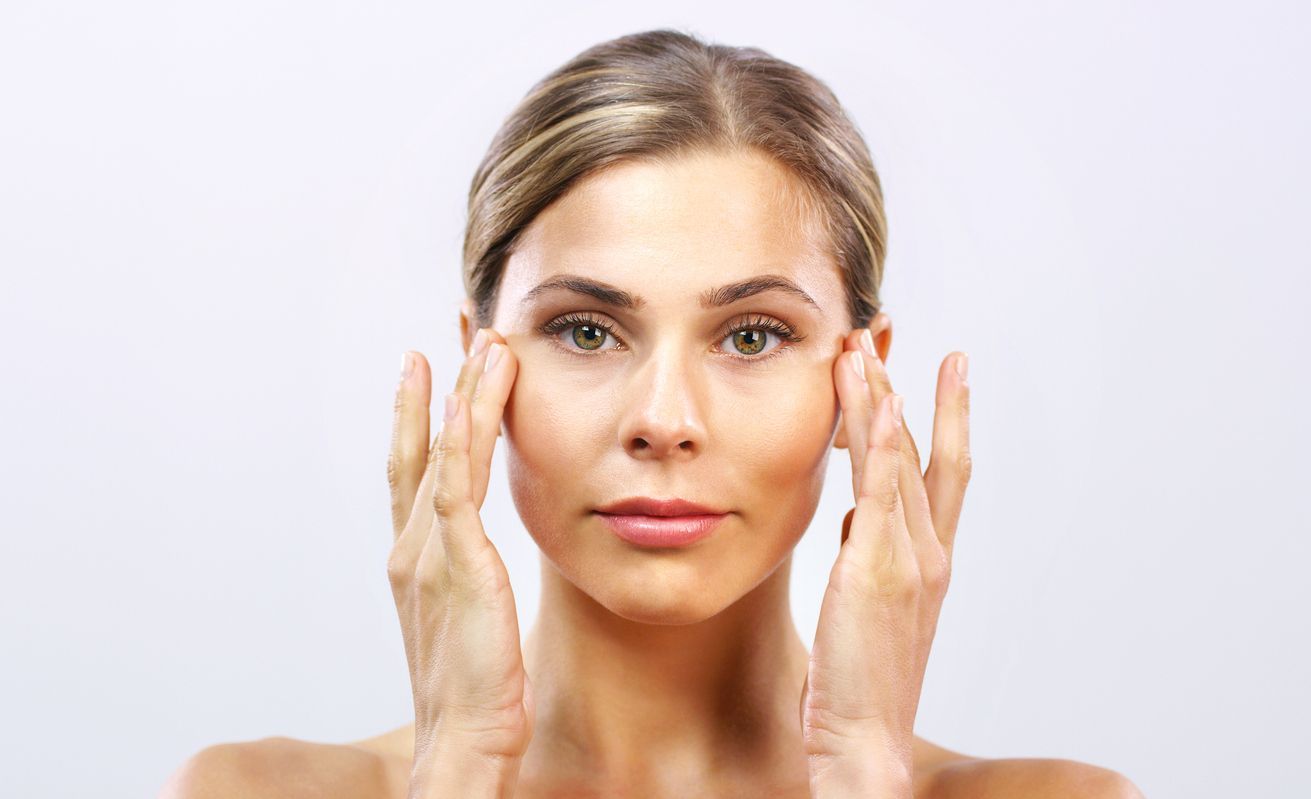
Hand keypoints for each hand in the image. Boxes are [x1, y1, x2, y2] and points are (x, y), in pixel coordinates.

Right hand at [386, 330, 533, 778]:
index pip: (413, 474)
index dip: (417, 421)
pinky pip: (456, 484)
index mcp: (413, 560)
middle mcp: (411, 548)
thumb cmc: (474, 689)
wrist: (462, 736)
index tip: (426, 375)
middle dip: (434, 391)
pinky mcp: (455, 562)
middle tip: (449, 338)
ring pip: (442, 455)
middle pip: (420, 451)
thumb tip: (480, 561)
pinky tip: (471, 396)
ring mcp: (428, 552)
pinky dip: (461, 435)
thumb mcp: (468, 618)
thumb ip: (467, 579)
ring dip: (462, 394)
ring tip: (482, 345)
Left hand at [800, 331, 971, 790]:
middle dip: (917, 393)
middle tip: (907, 341)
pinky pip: (881, 492)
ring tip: (864, 350)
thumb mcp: (870, 610)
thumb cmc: (863, 685)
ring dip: (881, 400)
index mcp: (932, 564)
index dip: (945, 422)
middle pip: (926, 455)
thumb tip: (858, 522)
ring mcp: (909, 560)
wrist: (866, 742)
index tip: (944, 376)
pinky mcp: (876, 570)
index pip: (943, 476)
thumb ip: (870, 559)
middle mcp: (930, 555)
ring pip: (898, 461)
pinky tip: (877, 402)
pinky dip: (881, 443)